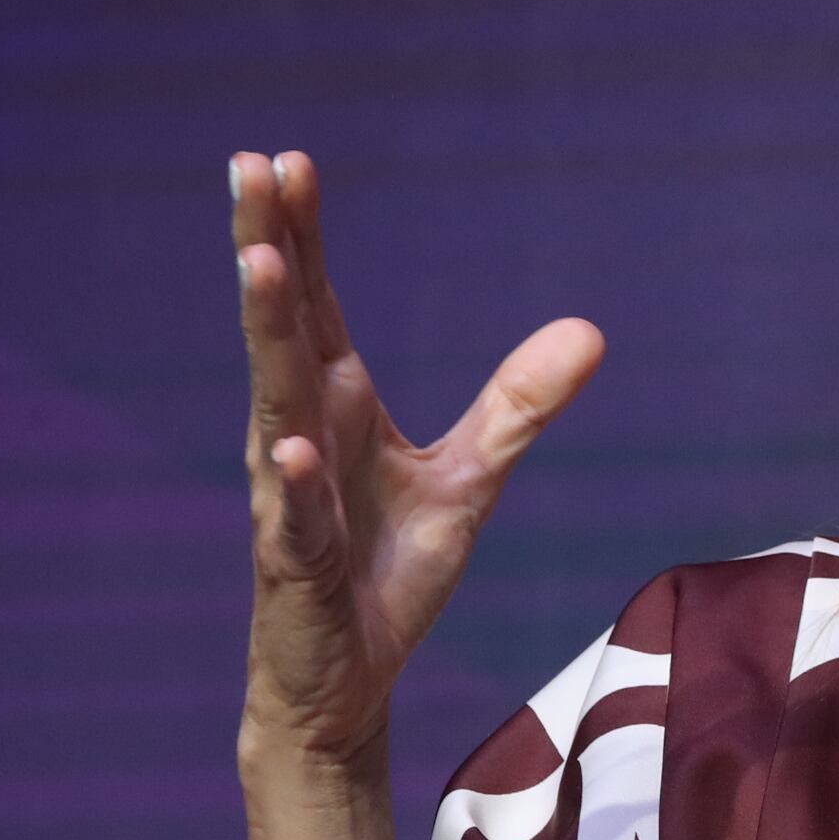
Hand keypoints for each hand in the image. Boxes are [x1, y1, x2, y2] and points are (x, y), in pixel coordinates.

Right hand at [233, 151, 602, 775]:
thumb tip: (590, 332)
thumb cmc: (387, 572)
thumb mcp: (469, 482)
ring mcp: (288, 499)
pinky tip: (290, 445)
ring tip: (259, 262)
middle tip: (248, 164)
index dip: (302, 234)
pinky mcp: (298, 567)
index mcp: (334, 406)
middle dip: (267, 245)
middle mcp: (299, 435)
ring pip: (274, 402)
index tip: (287, 158)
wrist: (346, 681)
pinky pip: (293, 518)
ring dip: (267, 333)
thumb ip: (518, 407)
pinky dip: (293, 483)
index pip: (316, 304)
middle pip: (282, 326)